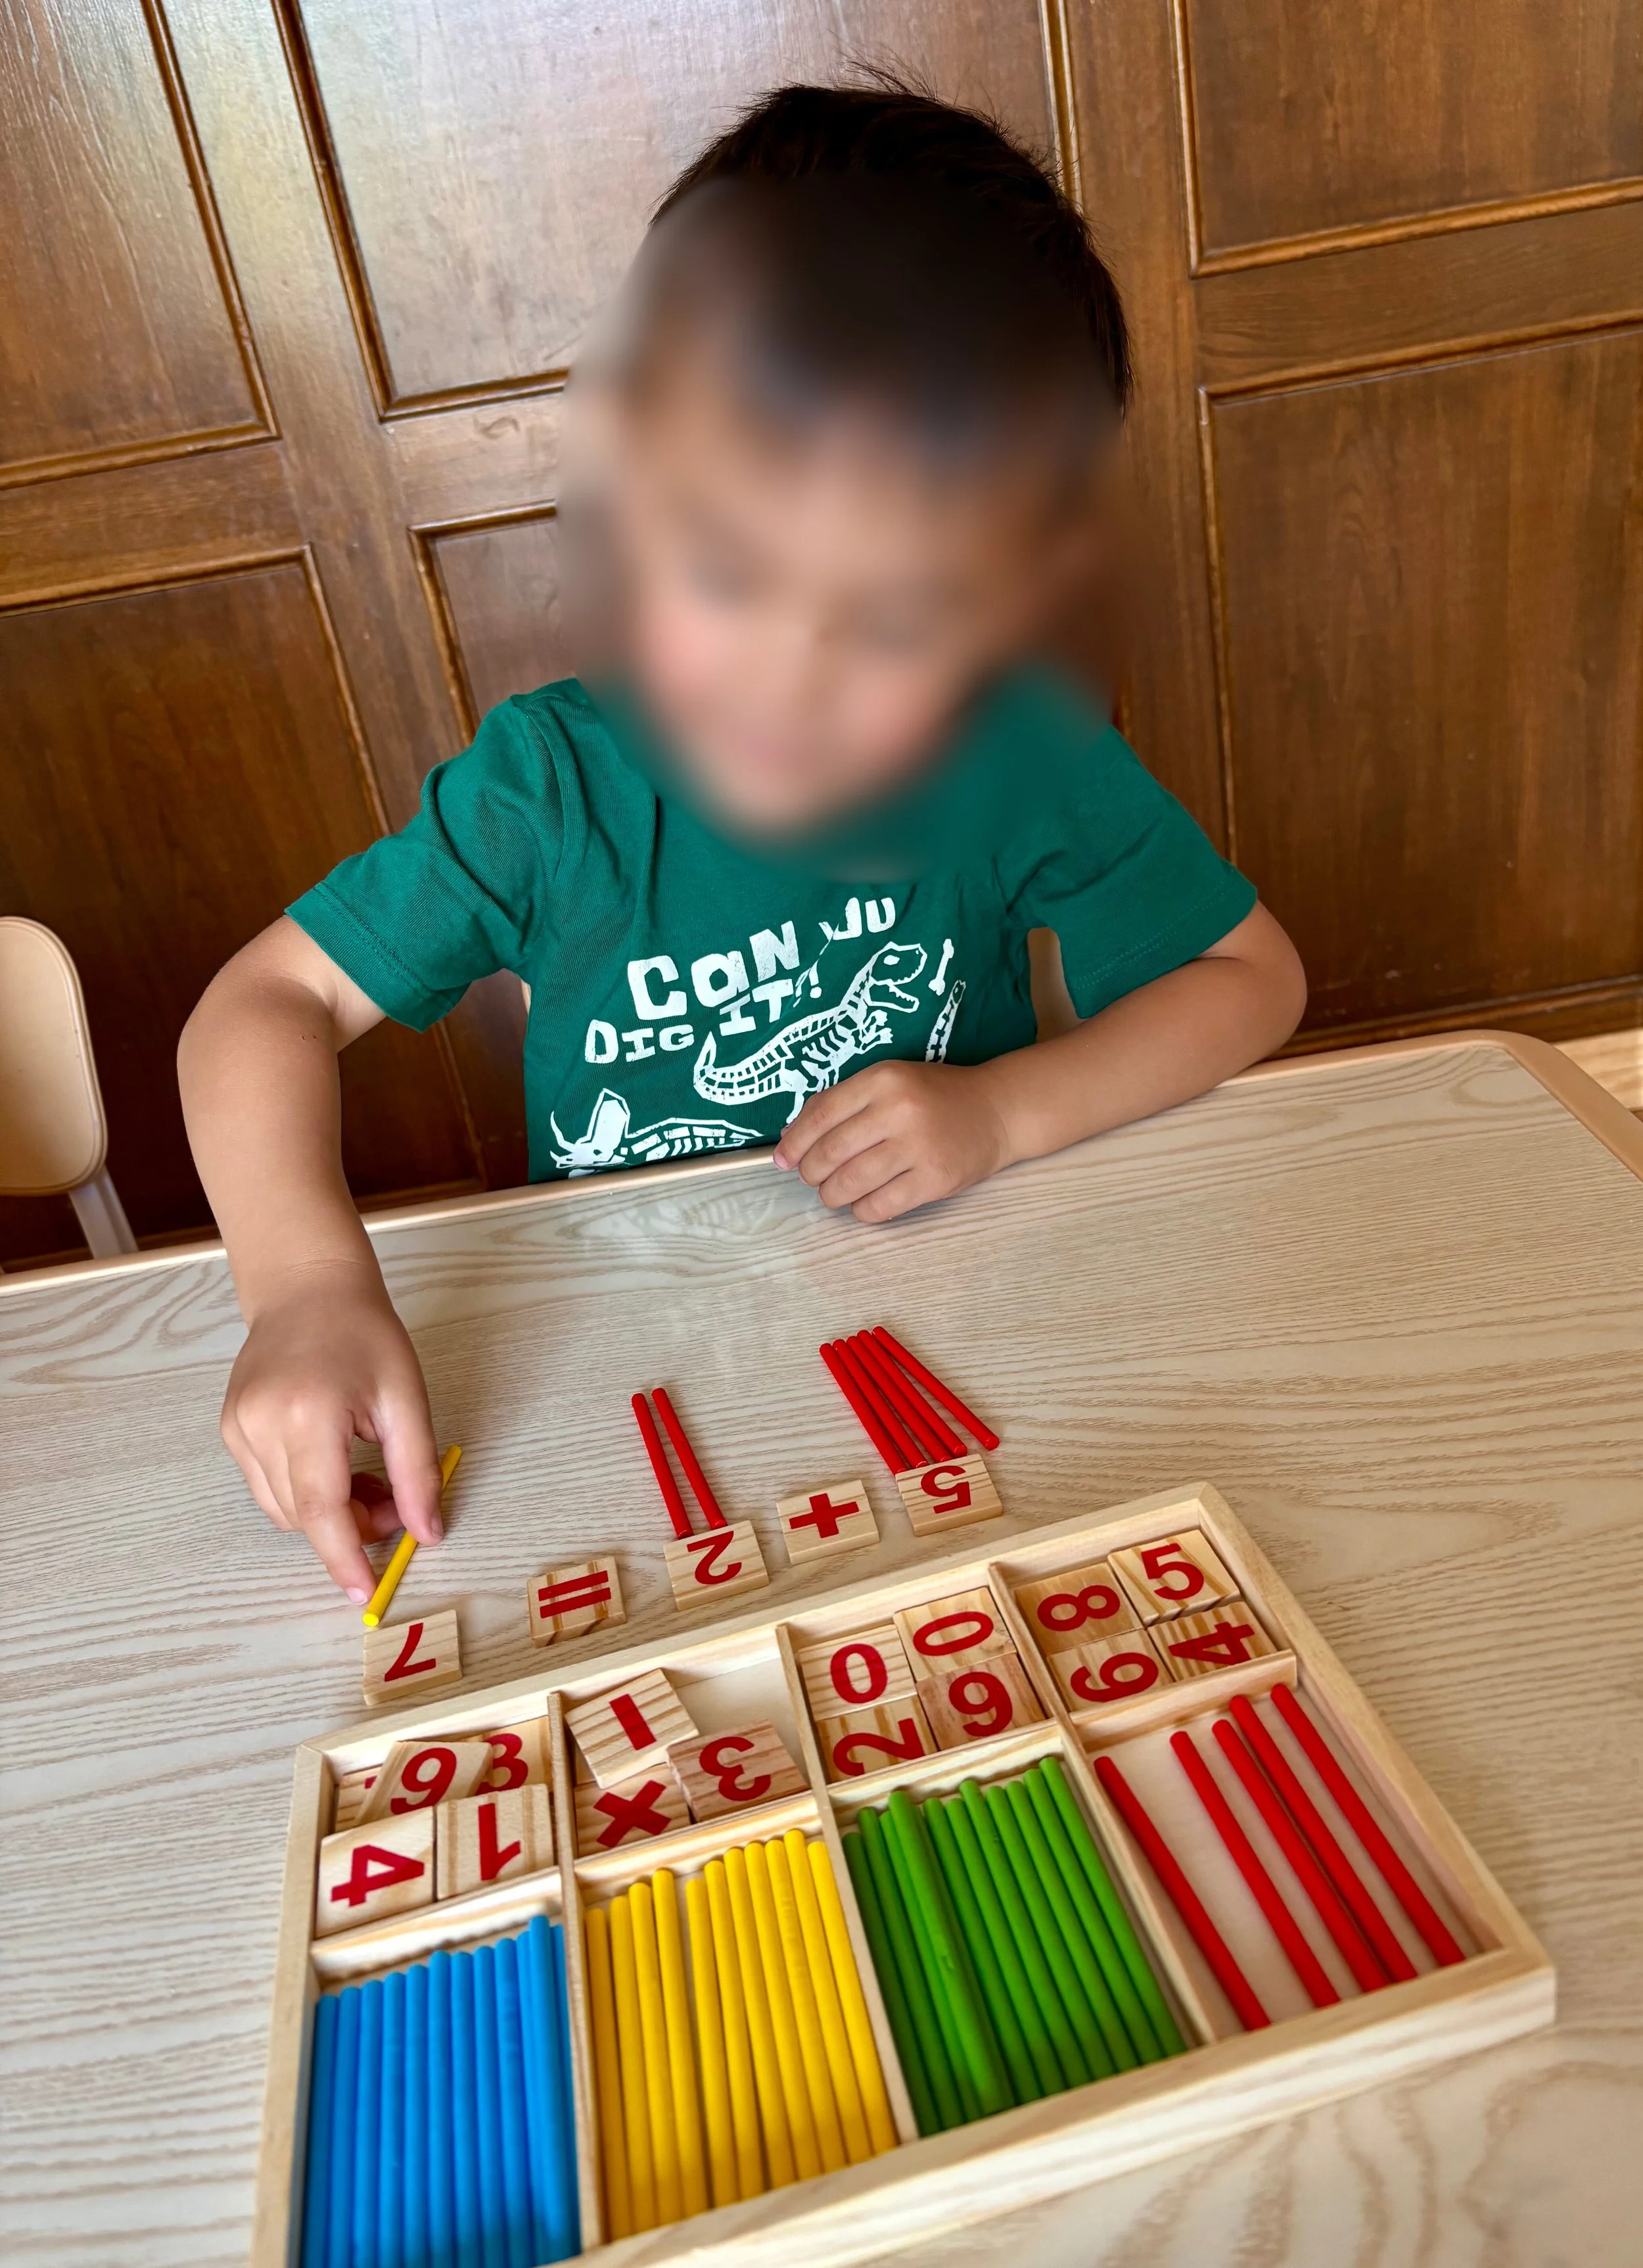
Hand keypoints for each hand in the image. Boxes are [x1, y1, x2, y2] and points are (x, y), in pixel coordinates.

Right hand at [220, 1267, 444, 1599]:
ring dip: (328, 1512)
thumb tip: (427, 1534)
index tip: (364, 1592)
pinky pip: (268, 1485)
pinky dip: (305, 1492)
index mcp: (309, 1415)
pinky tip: (335, 1462)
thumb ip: (417, 1472)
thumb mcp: (407, 1399)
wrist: (308, 1289)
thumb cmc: (364, 1334)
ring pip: (283, 1509)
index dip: (345, 1557)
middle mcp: (261, 1425)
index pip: (322, 1510)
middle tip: (395, 1502)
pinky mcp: (231, 1428)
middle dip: (352, 1528)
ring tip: (367, 1476)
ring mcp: (238, 1428)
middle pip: (304, 1516)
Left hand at [773, 1061, 1012, 1221]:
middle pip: (832, 1152)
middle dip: (812, 1172)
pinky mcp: (936, 1179)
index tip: (782, 1160)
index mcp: (883, 1079)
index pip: (821, 1114)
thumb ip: (843, 1103)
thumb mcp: (890, 1081)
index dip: (795, 1142)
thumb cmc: (935, 1097)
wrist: (996, 1111)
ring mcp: (919, 1147)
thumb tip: (792, 1139)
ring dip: (833, 1195)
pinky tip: (863, 1203)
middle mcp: (899, 1110)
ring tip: (835, 1193)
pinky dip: (862, 1210)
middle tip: (813, 1178)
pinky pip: (881, 1206)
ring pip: (852, 1183)